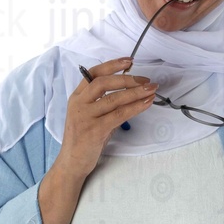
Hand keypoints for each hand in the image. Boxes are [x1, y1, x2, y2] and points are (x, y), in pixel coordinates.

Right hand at [57, 57, 157, 179]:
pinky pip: (119, 115)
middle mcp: (79, 104)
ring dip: (136, 93)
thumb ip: (104, 104)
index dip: (112, 65)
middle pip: (104, 83)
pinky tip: (146, 103)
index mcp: (76, 97)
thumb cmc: (83, 139)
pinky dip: (135, 107)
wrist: (71, 163)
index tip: (129, 61)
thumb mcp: (90, 116)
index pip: (93, 73)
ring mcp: (86, 117)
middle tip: (146, 80)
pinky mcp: (95, 130)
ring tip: (151, 90)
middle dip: (128, 79)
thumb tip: (130, 92)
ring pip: (114, 99)